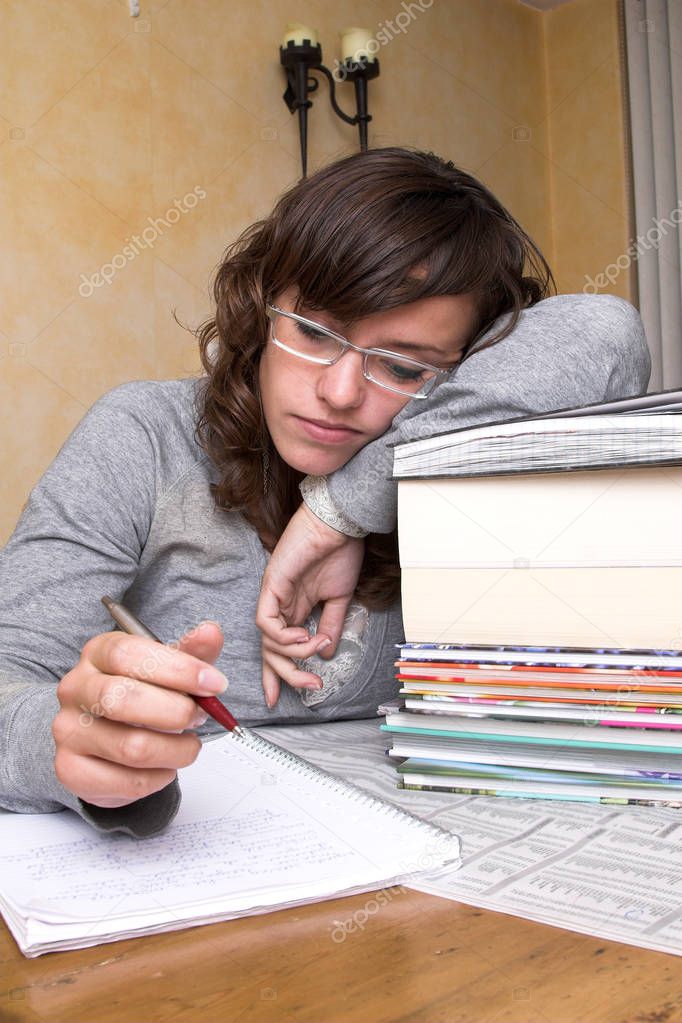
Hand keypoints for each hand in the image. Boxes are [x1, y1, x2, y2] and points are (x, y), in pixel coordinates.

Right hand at [52, 620, 226, 807]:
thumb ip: (190, 653)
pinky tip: (164, 766)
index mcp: (98, 653)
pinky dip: (160, 777)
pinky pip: (128, 781)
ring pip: (131, 747)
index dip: (177, 669)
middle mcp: (76, 688)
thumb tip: (211, 632)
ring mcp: (68, 730)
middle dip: (176, 712)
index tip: (213, 684)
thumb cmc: (138, 695)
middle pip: (123, 699)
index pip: (128, 654)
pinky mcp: (71, 770)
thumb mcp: (166, 668)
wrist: (101, 739)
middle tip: (199, 716)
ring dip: (176, 750)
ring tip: (188, 745)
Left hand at [256, 501, 364, 707]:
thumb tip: (327, 653)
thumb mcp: (339, 598)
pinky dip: (282, 636)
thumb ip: (331, 625)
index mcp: (294, 608)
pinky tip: (303, 635)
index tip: (278, 700)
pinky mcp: (271, 585)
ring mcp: (272, 595)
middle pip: (270, 651)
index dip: (276, 675)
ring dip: (294, 653)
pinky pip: (266, 622)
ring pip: (267, 641)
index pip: (278, 648)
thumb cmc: (340, 553)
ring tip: (316, 646)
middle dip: (287, 675)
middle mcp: (279, 605)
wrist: (340, 525)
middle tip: (311, 686)